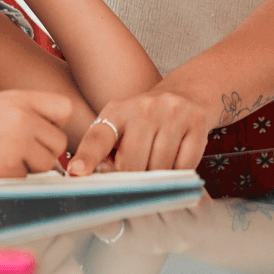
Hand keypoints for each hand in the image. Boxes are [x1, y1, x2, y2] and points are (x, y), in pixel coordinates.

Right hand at [0, 89, 71, 177]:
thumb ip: (27, 115)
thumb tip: (56, 137)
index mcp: (19, 98)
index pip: (64, 108)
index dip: (56, 124)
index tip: (42, 132)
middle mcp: (22, 117)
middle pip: (59, 142)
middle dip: (43, 153)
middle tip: (15, 153)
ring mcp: (17, 143)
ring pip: (46, 165)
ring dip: (28, 168)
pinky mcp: (8, 169)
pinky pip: (25, 180)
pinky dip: (11, 180)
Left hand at [67, 88, 209, 175]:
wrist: (185, 94)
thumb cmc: (144, 120)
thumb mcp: (120, 127)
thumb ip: (106, 152)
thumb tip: (100, 177)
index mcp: (117, 110)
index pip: (99, 137)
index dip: (88, 157)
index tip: (77, 173)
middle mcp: (143, 107)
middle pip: (132, 164)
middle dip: (133, 179)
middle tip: (136, 177)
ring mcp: (172, 113)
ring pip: (160, 168)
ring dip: (158, 177)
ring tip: (158, 163)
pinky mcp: (196, 121)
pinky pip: (185, 166)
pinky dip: (179, 172)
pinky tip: (176, 159)